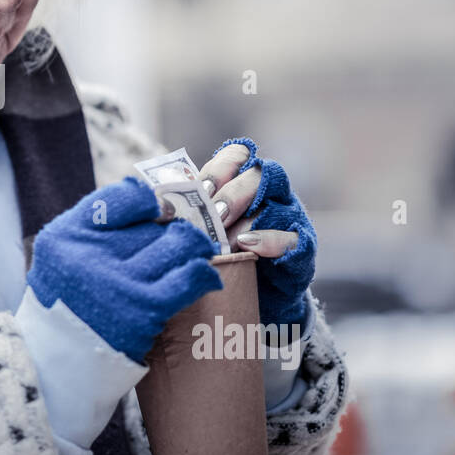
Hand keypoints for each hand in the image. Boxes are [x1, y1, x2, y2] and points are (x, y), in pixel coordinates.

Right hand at [27, 176, 222, 364]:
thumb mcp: (61, 256)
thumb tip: (156, 200)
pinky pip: (191, 276)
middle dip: (175, 229)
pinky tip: (207, 276)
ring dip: (194, 247)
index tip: (160, 211)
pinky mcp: (143, 309)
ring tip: (196, 254)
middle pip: (155, 222)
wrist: (59, 366)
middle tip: (182, 238)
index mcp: (65, 235)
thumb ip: (96, 224)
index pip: (122, 197)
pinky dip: (204, 273)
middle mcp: (87, 253)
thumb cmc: (68, 304)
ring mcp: (116, 280)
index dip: (150, 201)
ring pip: (178, 243)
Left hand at [197, 137, 315, 327]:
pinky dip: (269, 241)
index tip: (200, 189)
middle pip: (259, 176)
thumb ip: (187, 211)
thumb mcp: (201, 230)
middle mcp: (271, 194)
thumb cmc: (219, 255)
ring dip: (247, 219)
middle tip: (212, 214)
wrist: (251, 298)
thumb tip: (153, 200)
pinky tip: (247, 246)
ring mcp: (289, 218)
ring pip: (276, 205)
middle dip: (233, 193)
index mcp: (243, 181)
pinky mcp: (301, 248)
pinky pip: (291, 239)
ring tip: (224, 238)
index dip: (220, 167)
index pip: (238, 156)